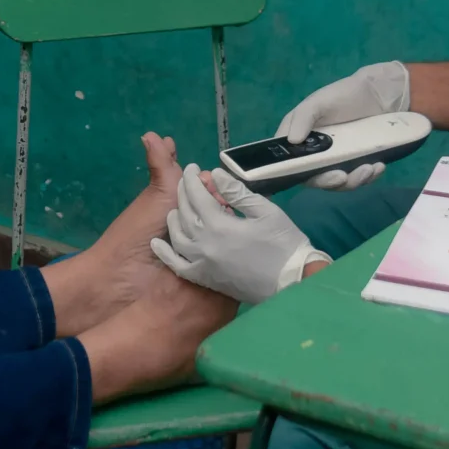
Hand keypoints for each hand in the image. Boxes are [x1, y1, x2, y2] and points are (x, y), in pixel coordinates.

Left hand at [150, 165, 329, 305]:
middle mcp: (204, 243)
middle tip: (186, 182)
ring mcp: (202, 263)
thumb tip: (214, 174)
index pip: (196, 195)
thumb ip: (236, 192)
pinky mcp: (205, 278)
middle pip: (184, 213)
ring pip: (177, 236)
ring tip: (178, 207)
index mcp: (219, 224)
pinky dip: (166, 253)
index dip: (192, 179)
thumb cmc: (283, 243)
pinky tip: (158, 244)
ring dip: (174, 218)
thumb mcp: (265, 210)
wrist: (291, 281)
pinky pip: (178, 265)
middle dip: (183, 193)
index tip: (193, 168)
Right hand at [276, 61, 412, 188]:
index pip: (290, 163)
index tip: (316, 174)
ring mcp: (337, 160)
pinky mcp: (356, 163)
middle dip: (331, 181)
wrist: (379, 93)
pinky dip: (368, 177)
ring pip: (340, 182)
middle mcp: (315, 153)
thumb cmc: (343, 94)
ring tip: (369, 169)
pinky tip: (378, 166)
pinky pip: (359, 178)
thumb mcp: (318, 102)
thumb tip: (292, 141)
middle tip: (344, 177)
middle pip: (316, 178)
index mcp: (299, 140)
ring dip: (353, 181)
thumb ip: (303, 117)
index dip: (298, 173)